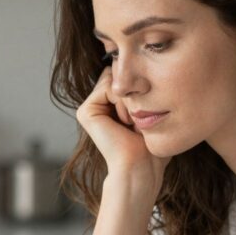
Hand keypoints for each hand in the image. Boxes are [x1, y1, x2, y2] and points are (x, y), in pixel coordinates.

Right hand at [75, 67, 169, 192]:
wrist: (140, 165)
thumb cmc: (150, 144)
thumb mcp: (150, 111)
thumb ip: (142, 89)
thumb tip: (139, 69)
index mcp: (109, 106)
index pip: (125, 77)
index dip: (140, 89)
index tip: (144, 115)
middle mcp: (97, 106)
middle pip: (118, 75)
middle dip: (134, 93)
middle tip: (136, 120)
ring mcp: (89, 108)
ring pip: (114, 80)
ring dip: (129, 99)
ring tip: (130, 123)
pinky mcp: (85, 111)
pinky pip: (109, 88)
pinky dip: (122, 102)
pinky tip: (123, 122)